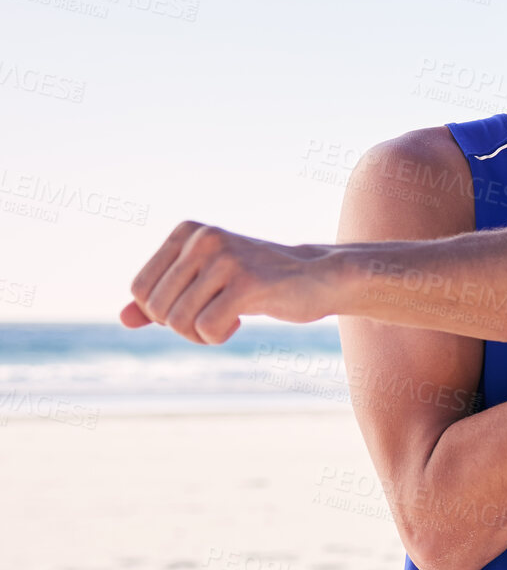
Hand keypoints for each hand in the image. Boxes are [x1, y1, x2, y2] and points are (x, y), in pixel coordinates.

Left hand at [122, 221, 336, 343]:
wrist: (319, 278)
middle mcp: (204, 238)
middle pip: (157, 307)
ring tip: (226, 322)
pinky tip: (238, 323)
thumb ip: (165, 298)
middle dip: (180, 327)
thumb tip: (124, 319)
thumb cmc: (259, 282)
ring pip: (179, 321)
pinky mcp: (248, 282)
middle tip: (211, 321)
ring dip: (200, 335)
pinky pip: (206, 328)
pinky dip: (217, 337)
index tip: (194, 308)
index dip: (161, 313)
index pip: (140, 289)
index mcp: (188, 232)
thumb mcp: (206, 284)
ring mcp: (226, 259)